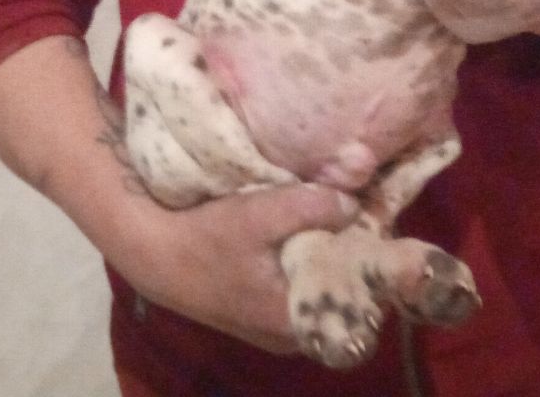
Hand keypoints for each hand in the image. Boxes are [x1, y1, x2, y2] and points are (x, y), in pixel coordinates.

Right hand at [0, 35, 358, 356]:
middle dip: (358, 261)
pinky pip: (308, 289)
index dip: (375, 273)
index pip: (358, 310)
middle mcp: (290, 336)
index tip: (385, 234)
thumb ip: (310, 208)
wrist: (153, 250)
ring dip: (337, 259)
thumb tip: (355, 202)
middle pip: (345, 301)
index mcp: (293, 323)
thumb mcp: (258, 215)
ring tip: (351, 219)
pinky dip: (317, 262)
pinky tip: (323, 230)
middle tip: (371, 217)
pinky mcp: (265, 311)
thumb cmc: (205, 238)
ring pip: (326, 294)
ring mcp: (277, 327)